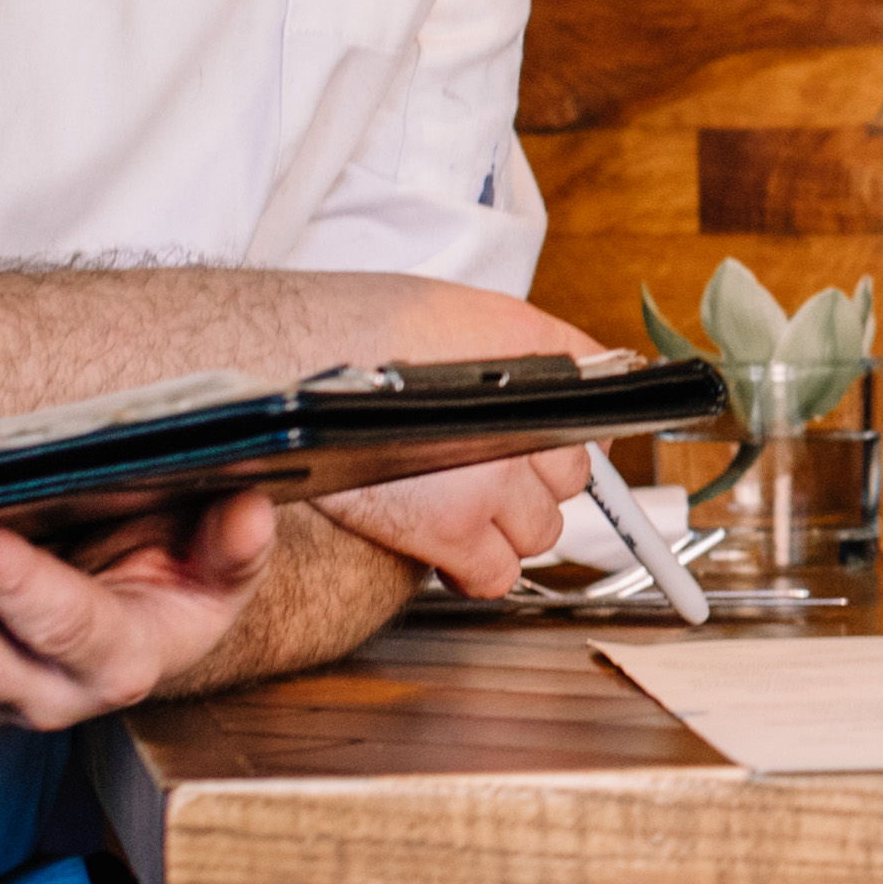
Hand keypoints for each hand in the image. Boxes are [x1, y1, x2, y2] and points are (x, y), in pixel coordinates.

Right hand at [292, 273, 615, 595]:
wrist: (287, 354)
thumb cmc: (356, 324)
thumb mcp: (471, 309)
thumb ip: (538, 345)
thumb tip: (596, 367)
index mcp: (529, 368)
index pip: (589, 422)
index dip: (556, 439)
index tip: (540, 449)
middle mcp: (519, 425)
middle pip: (568, 482)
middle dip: (533, 482)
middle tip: (487, 475)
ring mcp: (488, 480)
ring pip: (541, 532)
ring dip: (509, 527)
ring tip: (464, 508)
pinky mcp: (449, 529)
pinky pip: (497, 574)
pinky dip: (480, 572)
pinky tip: (455, 555)